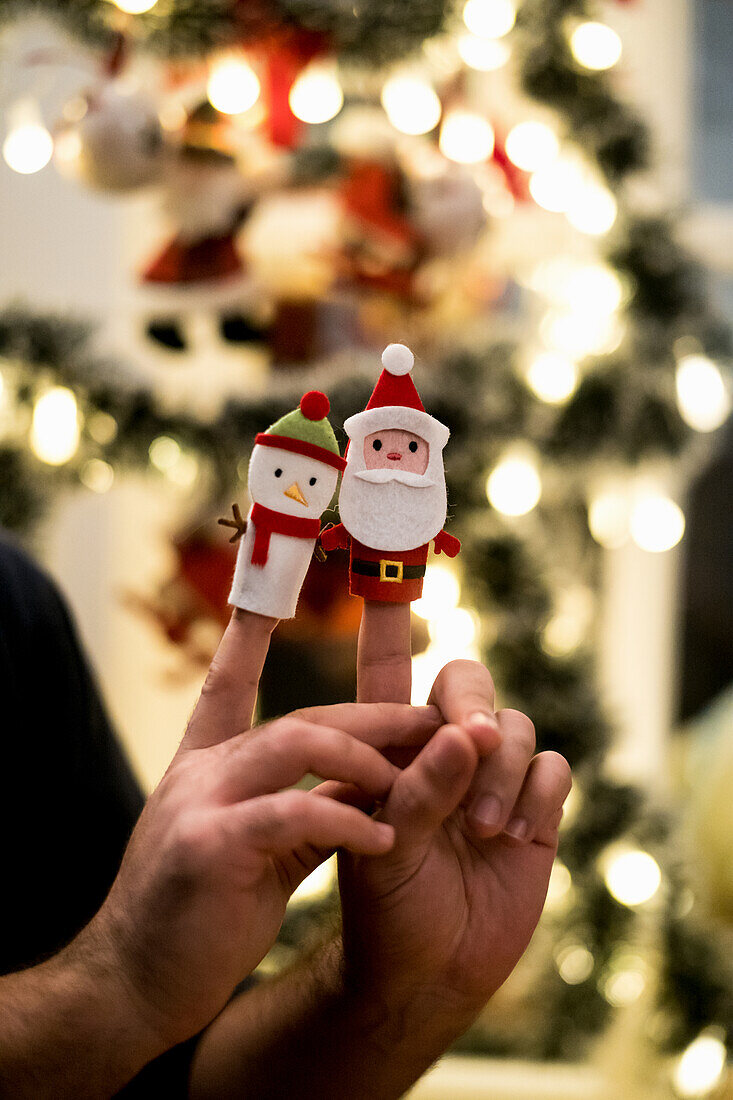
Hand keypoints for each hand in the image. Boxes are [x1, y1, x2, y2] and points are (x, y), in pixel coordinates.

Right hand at [83, 610, 439, 1048]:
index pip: (230, 683)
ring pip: (296, 740)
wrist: (132, 986)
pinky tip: (386, 837)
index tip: (276, 594)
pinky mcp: (209, 847)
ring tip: (411, 780)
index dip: (253, 636)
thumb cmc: (199, 917)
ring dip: (365, 756)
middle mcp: (201, 771)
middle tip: (433, 721)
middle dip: (374, 717)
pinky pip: (293, 813)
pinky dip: (346, 820)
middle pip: (302, 716)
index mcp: (206, 766)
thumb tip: (367, 781)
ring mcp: (200, 802)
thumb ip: (305, 809)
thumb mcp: (255, 849)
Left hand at [336, 607, 570, 1024]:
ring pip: (517, 727)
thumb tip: (466, 734)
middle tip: (473, 739)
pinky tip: (514, 836)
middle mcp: (443, 750)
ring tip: (482, 827)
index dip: (386, 616)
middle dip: (472, 705)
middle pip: (469, 682)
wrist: (425, 972)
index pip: (386, 666)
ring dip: (501, 771)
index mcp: (391, 745)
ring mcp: (492, 778)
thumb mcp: (381, 846)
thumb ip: (418, 789)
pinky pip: (554, 767)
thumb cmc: (384, 905)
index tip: (384, 561)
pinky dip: (538, 793)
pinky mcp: (535, 808)